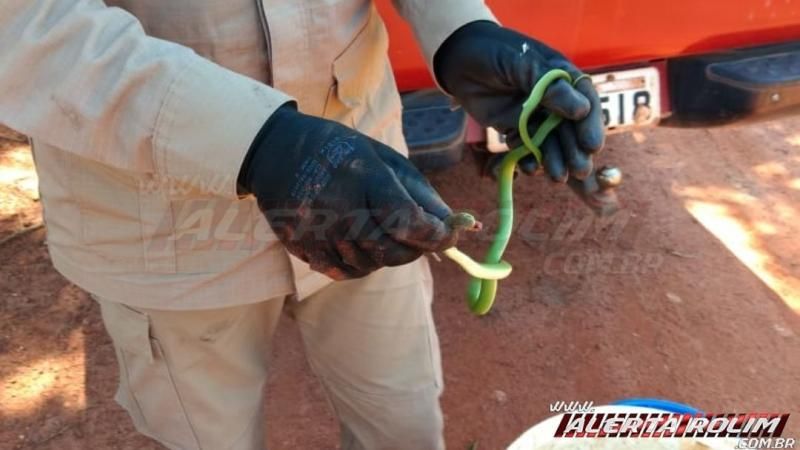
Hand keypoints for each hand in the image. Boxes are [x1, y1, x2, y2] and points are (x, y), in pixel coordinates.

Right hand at [238, 104, 457, 279]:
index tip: (450, 235)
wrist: (274, 152)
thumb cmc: (338, 152)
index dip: (436, 235)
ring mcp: (319, 234)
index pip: (408, 222)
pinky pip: (347, 271)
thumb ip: (419, 193)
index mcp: (364, 179)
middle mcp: (340, 210)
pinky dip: (362, 261)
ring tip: (380, 226)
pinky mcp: (304, 249)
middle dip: (415, 249)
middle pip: (392, 253)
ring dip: (387, 254)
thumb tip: (454, 225)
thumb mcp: (382, 158)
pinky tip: (358, 238)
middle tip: (420, 235)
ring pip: (371, 266)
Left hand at [434, 21, 604, 181]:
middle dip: (575, 150)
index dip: (590, 125)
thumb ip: (549, 87)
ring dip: (555, 159)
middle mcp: (552, 100)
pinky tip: (530, 170)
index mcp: (562, 78)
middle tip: (580, 171)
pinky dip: (528, 160)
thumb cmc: (494, 52)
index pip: (585, 102)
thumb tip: (582, 109)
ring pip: (549, 141)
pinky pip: (525, 148)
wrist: (457, 60)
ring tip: (558, 177)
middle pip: (569, 128)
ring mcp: (533, 115)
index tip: (591, 146)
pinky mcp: (514, 128)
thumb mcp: (522, 63)